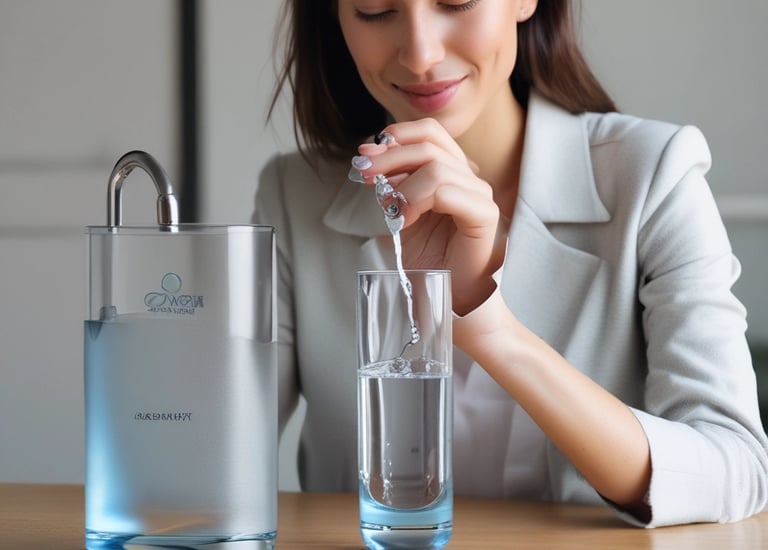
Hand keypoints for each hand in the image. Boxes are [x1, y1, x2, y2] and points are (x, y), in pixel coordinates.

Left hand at [355, 118, 502, 313]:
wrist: (448, 300)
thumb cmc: (429, 264)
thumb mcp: (400, 217)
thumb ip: (392, 188)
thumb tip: (370, 163)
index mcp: (452, 174)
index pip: (430, 133)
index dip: (396, 136)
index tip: (365, 153)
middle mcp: (469, 179)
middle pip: (430, 143)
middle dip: (389, 156)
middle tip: (363, 173)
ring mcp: (479, 195)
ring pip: (436, 166)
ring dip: (403, 185)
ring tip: (391, 211)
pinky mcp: (483, 215)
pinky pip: (448, 190)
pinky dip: (419, 200)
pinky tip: (406, 221)